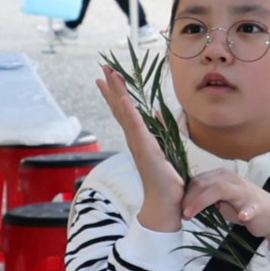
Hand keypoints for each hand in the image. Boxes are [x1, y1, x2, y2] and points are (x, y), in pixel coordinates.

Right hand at [96, 62, 186, 229]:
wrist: (165, 203)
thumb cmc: (166, 179)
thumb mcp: (166, 147)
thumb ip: (159, 129)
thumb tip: (156, 113)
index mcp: (139, 137)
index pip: (125, 110)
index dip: (117, 92)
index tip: (109, 75)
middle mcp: (134, 138)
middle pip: (119, 107)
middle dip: (112, 87)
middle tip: (103, 67)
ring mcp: (137, 143)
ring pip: (124, 112)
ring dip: (116, 92)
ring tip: (108, 74)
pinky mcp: (145, 148)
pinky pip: (134, 125)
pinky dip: (127, 110)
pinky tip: (122, 97)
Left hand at [182, 170, 269, 249]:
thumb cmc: (241, 206)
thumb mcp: (219, 199)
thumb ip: (203, 196)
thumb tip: (182, 202)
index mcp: (220, 176)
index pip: (197, 180)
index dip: (185, 194)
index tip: (177, 208)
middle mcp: (231, 179)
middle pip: (205, 183)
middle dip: (190, 198)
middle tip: (181, 214)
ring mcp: (244, 191)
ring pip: (221, 189)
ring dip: (202, 201)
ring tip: (191, 214)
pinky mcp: (256, 205)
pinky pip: (249, 207)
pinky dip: (246, 211)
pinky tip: (242, 217)